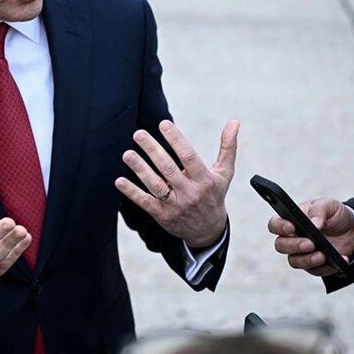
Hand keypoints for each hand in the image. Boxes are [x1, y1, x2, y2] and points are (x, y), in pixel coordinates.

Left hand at [114, 120, 238, 247]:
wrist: (209, 231)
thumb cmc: (214, 195)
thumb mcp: (224, 173)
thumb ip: (227, 147)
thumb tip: (234, 122)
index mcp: (204, 180)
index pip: (189, 157)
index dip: (176, 140)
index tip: (163, 124)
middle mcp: (189, 193)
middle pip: (168, 169)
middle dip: (153, 150)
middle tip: (138, 134)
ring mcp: (175, 205)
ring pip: (155, 185)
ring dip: (140, 169)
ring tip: (128, 154)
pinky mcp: (162, 215)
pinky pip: (145, 202)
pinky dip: (132, 192)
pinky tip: (119, 181)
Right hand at [267, 198, 353, 275]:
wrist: (350, 230)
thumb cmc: (333, 214)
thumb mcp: (329, 205)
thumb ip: (319, 210)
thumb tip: (314, 224)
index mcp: (291, 220)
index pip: (275, 224)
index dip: (279, 227)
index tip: (292, 227)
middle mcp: (292, 238)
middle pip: (281, 246)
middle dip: (294, 246)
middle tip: (310, 243)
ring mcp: (301, 253)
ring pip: (294, 261)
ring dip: (307, 260)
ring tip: (323, 255)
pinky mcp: (314, 265)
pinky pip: (315, 270)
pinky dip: (327, 267)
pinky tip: (340, 259)